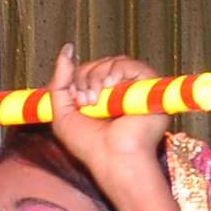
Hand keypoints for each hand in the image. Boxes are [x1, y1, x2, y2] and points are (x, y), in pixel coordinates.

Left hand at [44, 45, 173, 208]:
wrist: (112, 158)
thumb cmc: (89, 145)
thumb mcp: (62, 113)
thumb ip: (59, 82)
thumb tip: (66, 51)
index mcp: (104, 98)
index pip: (90, 70)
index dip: (78, 78)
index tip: (76, 99)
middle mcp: (122, 92)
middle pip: (101, 64)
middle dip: (86, 77)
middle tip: (86, 102)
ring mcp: (137, 90)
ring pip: (115, 62)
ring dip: (98, 75)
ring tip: (97, 99)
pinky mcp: (152, 90)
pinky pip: (134, 65)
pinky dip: (118, 70)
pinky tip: (111, 86)